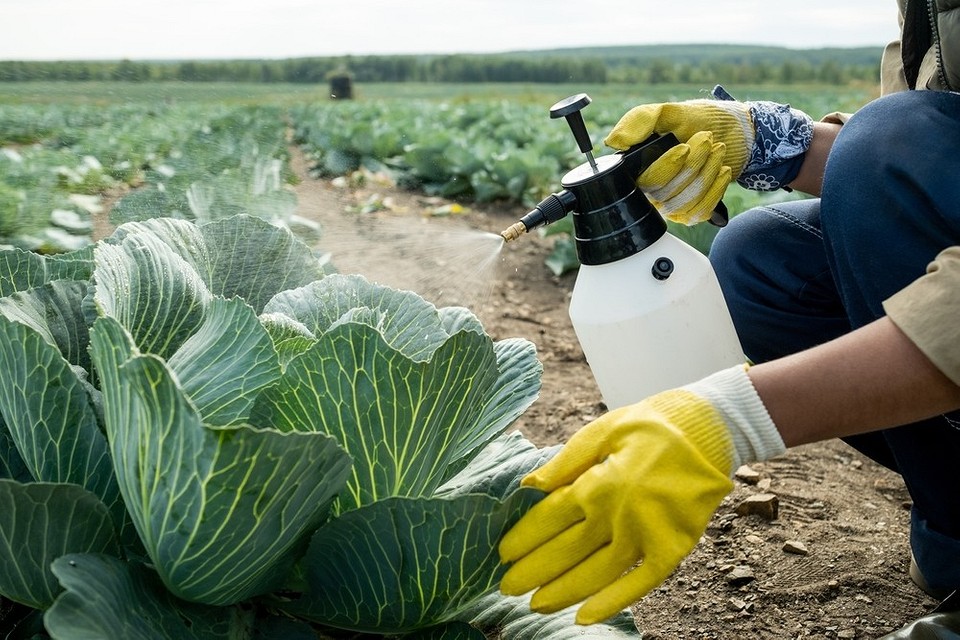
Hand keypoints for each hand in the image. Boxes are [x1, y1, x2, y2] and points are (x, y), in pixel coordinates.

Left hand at [499, 365, 784, 624]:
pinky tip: (584, 617)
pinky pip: (639, 583)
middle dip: (533, 572)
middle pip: (565, 552)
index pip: (549, 519)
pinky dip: (612, 603)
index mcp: (597, 482)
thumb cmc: (651, 426)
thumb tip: (529, 485)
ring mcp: (646, 534)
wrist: (709, 429)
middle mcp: (617, 514)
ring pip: (596, 574)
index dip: (524, 538)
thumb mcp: (603, 430)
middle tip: (507, 588)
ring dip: (563, 593)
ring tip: (536, 605)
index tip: (502, 553)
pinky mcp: (673, 548)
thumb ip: (566, 462)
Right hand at [604, 90, 812, 224]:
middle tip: (708, 140)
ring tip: (718, 150)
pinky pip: (698, 213)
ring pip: (683, 203)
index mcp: (639, 167)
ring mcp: (670, 204)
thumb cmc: (701, 120)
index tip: (684, 147)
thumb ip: (641, 119)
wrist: (734, 132)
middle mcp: (650, 190)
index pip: (643, 180)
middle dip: (693, 165)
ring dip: (706, 174)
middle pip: (665, 193)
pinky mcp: (690, 213)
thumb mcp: (672, 112)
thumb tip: (614, 141)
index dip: (665, 167)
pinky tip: (722, 171)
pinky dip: (715, 190)